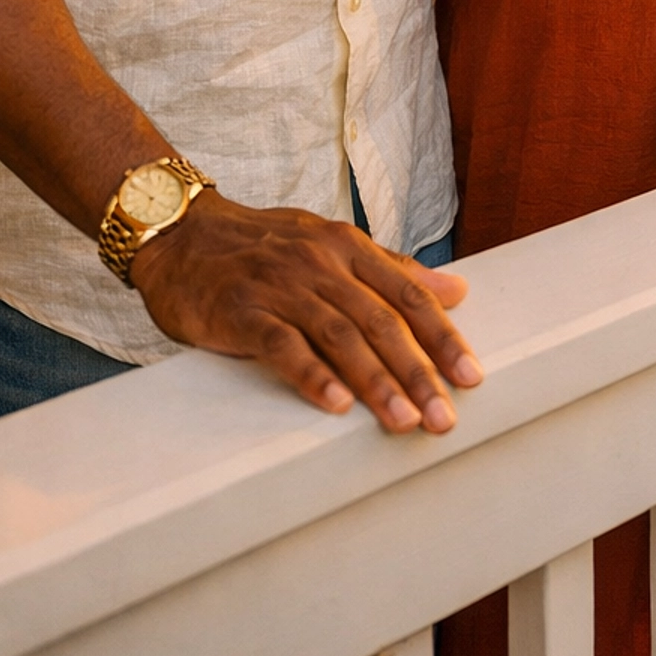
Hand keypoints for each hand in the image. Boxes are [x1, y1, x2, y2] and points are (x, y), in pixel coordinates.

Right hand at [131, 192, 482, 431]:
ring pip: (339, 335)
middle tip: (444, 417)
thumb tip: (456, 290)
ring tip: (404, 421)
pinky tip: (336, 404)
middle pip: (380, 321)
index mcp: (347, 248)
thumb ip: (393, 269)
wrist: (183, 234)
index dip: (442, 337)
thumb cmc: (264, 246)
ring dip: (376, 381)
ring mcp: (281, 286)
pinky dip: (312, 375)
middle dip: (418, 371)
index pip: (408, 295)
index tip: (472, 377)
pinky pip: (282, 345)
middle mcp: (320, 263)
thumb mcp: (330, 245)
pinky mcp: (242, 310)